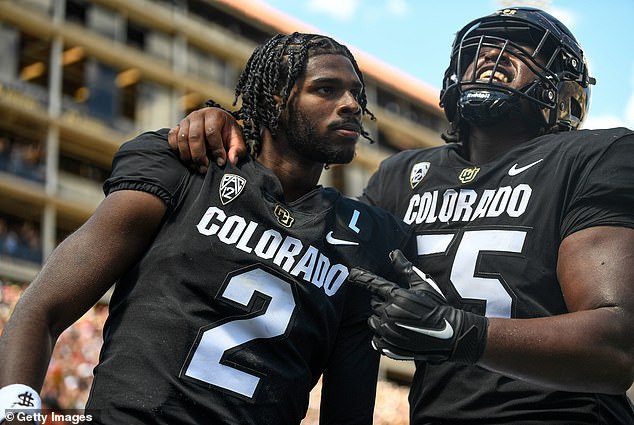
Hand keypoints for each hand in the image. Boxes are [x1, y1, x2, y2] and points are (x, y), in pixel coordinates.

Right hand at [167, 105, 246, 172]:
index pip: (212, 131)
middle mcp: (198, 115)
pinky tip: (186, 159)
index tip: (220, 162)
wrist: (217, 125)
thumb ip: (237, 149)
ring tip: (196, 167)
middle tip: (204, 168)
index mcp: (214, 114)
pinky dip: (177, 150)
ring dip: (188, 156)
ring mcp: (186, 120)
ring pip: (182, 138)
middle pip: (195, 136)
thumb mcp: (236, 140)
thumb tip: (232, 160)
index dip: (216, 149)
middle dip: (199, 155)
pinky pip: (172, 138)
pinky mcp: (177, 127)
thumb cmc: (227, 133)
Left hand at [348, 250, 487, 363]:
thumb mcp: (423, 284)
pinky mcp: (390, 346)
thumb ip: (405, 268)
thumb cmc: (437, 306)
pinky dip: (382, 336)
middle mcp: (390, 312)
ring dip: (381, 319)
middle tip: (400, 307)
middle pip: (374, 304)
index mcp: (397, 296)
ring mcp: (389, 331)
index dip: (361, 278)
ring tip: (399, 321)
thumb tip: (393, 253)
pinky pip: (376, 339)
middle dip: (383, 303)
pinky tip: (396, 334)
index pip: (373, 284)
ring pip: (373, 321)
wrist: (450, 334)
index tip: (351, 273)